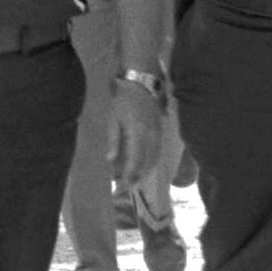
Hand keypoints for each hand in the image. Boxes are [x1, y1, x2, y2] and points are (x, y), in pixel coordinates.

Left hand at [109, 82, 165, 223]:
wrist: (141, 83)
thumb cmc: (122, 100)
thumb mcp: (113, 119)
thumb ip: (113, 141)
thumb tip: (110, 161)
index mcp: (137, 133)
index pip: (135, 161)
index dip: (129, 176)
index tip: (122, 187)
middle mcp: (151, 136)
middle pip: (147, 163)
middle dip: (137, 177)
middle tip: (127, 187)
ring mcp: (158, 133)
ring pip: (155, 158)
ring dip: (146, 171)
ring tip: (134, 180)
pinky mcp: (161, 130)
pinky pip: (158, 151)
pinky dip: (152, 161)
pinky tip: (144, 166)